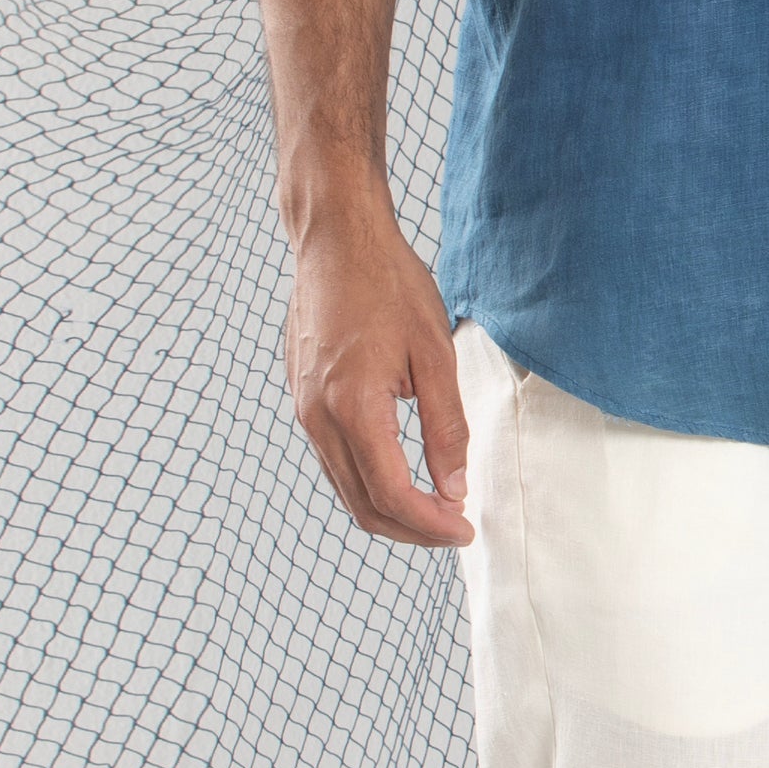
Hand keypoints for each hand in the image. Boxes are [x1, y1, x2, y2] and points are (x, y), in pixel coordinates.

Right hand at [284, 191, 473, 545]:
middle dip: (412, 529)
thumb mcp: (434, 353)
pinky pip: (334, 459)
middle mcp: (317, 417)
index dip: (431, 524)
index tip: (466, 529)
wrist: (335, 238)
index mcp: (351, 407)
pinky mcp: (302, 398)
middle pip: (363, 504)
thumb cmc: (388, 283)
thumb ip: (446, 426)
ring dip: (390, 508)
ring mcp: (303, 409)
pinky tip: (403, 473)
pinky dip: (370, 480)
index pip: (391, 494)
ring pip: (345, 487)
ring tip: (436, 506)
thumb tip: (454, 486)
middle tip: (455, 526)